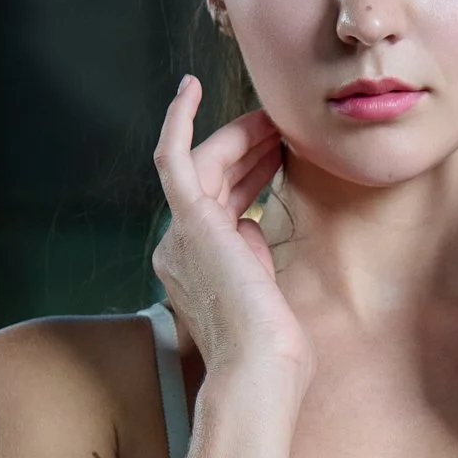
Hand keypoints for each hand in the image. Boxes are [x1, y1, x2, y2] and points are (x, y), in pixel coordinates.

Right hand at [150, 79, 311, 392]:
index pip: (223, 205)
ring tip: (274, 118)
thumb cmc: (273, 353)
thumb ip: (253, 260)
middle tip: (282, 126)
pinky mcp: (188, 222)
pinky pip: (175, 159)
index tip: (280, 154)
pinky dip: (180, 121)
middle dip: (250, 149)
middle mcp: (179, 249)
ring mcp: (180, 235)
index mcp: (199, 269)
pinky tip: (190, 87)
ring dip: (241, 137)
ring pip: (206, 166)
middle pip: (214, 181)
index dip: (251, 174)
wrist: (259, 370)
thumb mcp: (265, 296)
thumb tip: (252, 227)